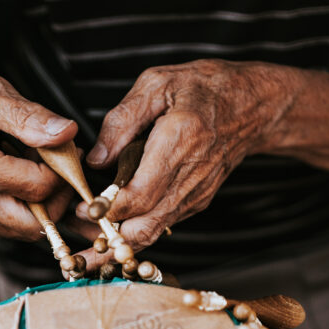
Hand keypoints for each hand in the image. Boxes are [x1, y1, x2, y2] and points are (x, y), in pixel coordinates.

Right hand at [0, 67, 77, 237]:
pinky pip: (8, 228)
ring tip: (28, 166)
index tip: (69, 151)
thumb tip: (66, 134)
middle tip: (56, 165)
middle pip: (35, 222)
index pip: (38, 188)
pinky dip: (20, 207)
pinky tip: (11, 180)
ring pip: (25, 229)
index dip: (64, 171)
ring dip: (39, 202)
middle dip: (57, 196)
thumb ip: (30, 117)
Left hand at [76, 60, 301, 264]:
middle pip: (145, 227)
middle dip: (108, 239)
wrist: (252, 106)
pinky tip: (110, 229)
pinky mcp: (196, 202)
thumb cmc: (203, 88)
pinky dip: (134, 232)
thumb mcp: (156, 84)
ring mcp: (196, 194)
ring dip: (118, 243)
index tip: (82, 207)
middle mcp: (190, 177)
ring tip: (86, 244)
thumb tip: (95, 160)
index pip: (140, 194)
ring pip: (152, 233)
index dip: (108, 208)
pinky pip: (161, 225)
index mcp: (179, 142)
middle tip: (77, 234)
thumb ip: (121, 121)